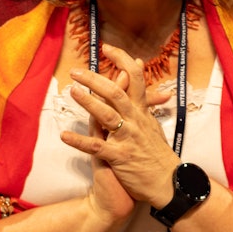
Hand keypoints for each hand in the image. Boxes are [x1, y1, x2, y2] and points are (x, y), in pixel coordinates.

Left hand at [62, 43, 178, 209]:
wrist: (168, 182)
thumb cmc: (156, 153)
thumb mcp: (152, 122)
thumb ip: (143, 98)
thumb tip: (139, 70)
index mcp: (142, 112)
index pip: (135, 78)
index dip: (122, 60)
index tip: (107, 48)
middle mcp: (135, 121)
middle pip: (116, 93)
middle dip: (95, 80)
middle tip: (76, 72)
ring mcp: (128, 139)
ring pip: (107, 116)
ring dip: (89, 103)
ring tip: (73, 92)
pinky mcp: (120, 157)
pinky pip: (97, 147)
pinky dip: (80, 141)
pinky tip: (64, 136)